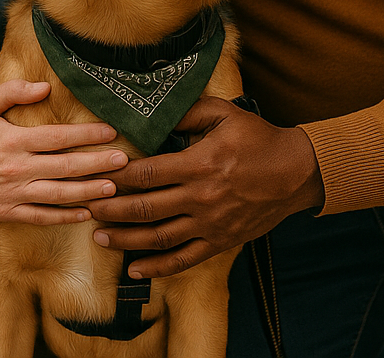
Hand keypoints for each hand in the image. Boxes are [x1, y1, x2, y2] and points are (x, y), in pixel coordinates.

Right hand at [0, 79, 129, 224]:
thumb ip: (13, 92)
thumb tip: (45, 87)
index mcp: (12, 140)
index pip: (58, 137)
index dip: (87, 134)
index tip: (111, 131)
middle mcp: (15, 168)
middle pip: (66, 167)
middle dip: (98, 163)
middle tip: (124, 160)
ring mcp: (11, 194)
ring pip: (58, 195)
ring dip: (89, 191)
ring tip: (114, 188)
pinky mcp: (6, 212)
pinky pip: (41, 217)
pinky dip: (65, 216)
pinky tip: (86, 212)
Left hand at [84, 96, 323, 279]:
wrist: (296, 172)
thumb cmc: (258, 139)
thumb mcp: (224, 113)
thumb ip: (187, 114)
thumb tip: (153, 116)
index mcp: (198, 164)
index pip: (146, 173)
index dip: (116, 176)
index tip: (95, 175)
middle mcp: (201, 197)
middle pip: (145, 208)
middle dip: (111, 209)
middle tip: (87, 207)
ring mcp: (210, 223)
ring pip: (159, 237)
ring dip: (125, 239)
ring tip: (99, 237)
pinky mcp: (221, 241)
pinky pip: (184, 259)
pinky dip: (158, 267)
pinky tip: (135, 269)